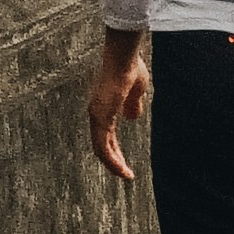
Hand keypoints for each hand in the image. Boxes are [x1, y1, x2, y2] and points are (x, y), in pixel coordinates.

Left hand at [87, 37, 150, 183]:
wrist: (125, 57)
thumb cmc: (130, 68)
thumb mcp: (136, 91)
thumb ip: (133, 104)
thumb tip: (132, 117)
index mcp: (104, 107)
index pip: (106, 135)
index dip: (115, 150)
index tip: (124, 162)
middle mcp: (97, 112)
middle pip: (102, 145)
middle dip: (114, 161)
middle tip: (125, 174)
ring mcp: (97, 115)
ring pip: (101, 149)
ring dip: (113, 164)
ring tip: (125, 175)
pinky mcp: (101, 116)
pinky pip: (103, 145)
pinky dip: (111, 160)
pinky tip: (121, 169)